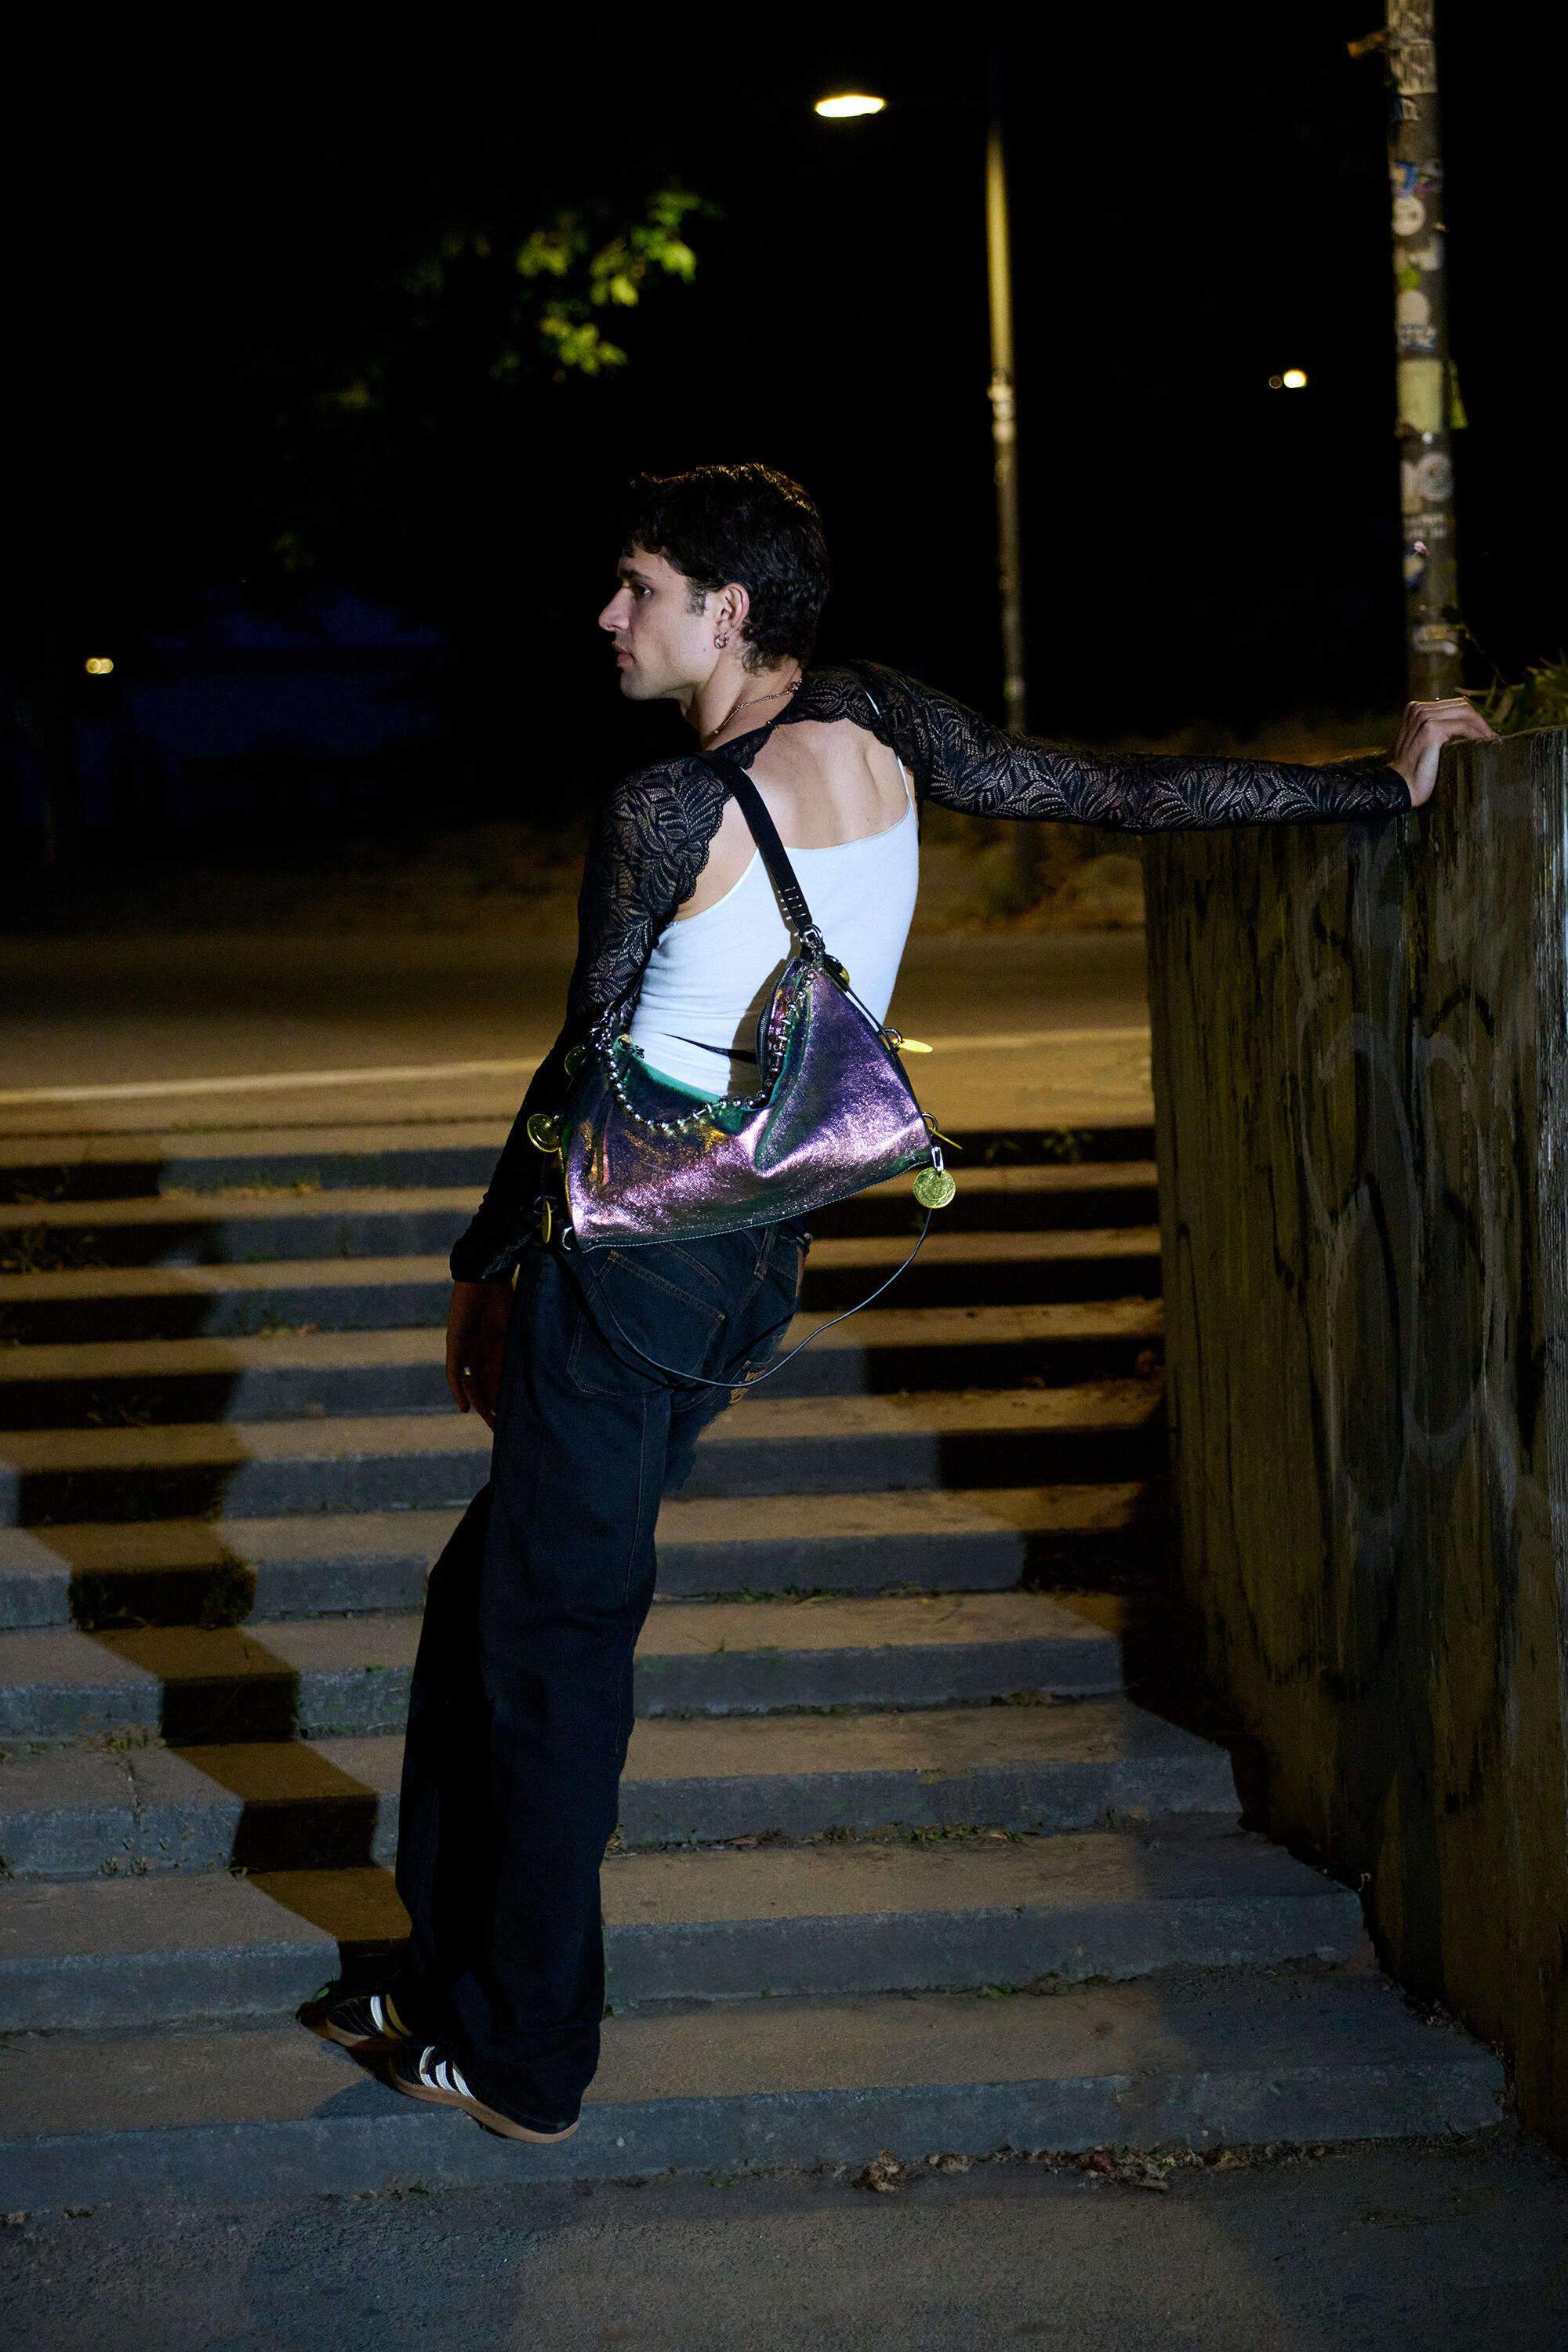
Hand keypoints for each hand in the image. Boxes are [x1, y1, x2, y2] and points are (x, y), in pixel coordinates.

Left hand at [446, 1278, 512, 1429]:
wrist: (485, 1275)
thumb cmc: (504, 1295)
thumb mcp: (517, 1327)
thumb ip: (522, 1347)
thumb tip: (545, 1367)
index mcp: (496, 1347)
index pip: (499, 1379)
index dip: (505, 1397)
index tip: (516, 1415)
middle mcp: (480, 1352)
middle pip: (485, 1387)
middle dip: (492, 1408)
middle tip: (501, 1428)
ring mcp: (467, 1350)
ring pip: (471, 1384)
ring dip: (479, 1403)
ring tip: (489, 1421)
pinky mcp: (456, 1344)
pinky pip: (455, 1373)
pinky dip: (458, 1390)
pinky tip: (465, 1408)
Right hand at [1386, 696, 1495, 807]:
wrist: (1396, 788)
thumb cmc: (1407, 773)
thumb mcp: (1416, 745)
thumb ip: (1429, 732)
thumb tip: (1457, 731)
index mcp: (1414, 709)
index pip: (1451, 706)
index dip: (1470, 718)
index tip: (1483, 732)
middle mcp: (1418, 709)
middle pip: (1460, 706)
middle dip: (1479, 720)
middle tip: (1492, 736)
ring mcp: (1424, 717)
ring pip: (1465, 713)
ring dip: (1482, 726)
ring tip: (1492, 740)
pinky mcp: (1432, 729)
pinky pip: (1464, 726)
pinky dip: (1478, 734)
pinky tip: (1486, 743)